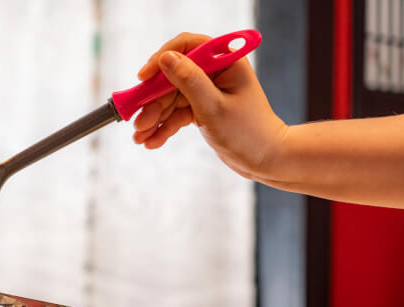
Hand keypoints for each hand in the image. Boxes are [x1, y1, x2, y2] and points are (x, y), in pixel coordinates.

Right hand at [133, 32, 287, 182]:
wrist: (266, 160)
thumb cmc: (248, 133)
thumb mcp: (213, 107)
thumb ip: (188, 81)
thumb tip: (165, 58)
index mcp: (224, 62)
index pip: (187, 47)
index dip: (161, 59)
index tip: (143, 78)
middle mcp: (215, 72)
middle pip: (172, 78)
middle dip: (153, 102)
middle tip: (137, 122)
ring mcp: (207, 92)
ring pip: (171, 99)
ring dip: (154, 119)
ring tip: (140, 138)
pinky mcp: (202, 109)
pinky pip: (177, 114)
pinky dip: (164, 128)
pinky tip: (152, 142)